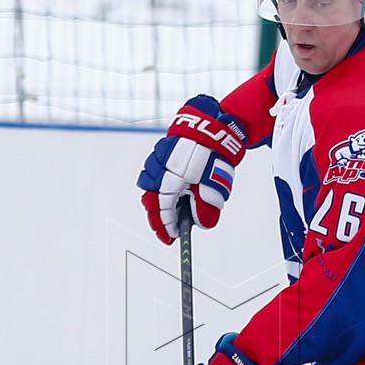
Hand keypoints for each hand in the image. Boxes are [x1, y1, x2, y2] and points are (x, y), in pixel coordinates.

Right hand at [137, 96, 248, 244]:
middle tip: (168, 229)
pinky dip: (158, 186)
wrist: (212, 127)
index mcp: (170, 181)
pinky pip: (153, 173)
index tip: (171, 238)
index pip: (163, 211)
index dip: (166, 227)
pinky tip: (170, 191)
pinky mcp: (160, 153)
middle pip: (151, 201)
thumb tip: (201, 224)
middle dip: (158, 218)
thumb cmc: (213, 156)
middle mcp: (159, 171)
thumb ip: (206, 209)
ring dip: (157, 201)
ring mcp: (157, 160)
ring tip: (169, 212)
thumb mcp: (214, 188)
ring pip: (149, 186)